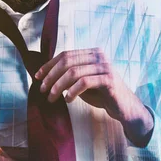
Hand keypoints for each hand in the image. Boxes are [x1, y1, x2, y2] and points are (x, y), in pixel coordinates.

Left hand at [35, 48, 153, 146]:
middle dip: (51, 76)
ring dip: (58, 86)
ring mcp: (105, 67)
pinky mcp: (109, 80)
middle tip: (43, 89)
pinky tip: (67, 99)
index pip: (65, 55)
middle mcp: (99, 56)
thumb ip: (69, 75)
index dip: (49, 65)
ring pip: (73, 72)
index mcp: (92, 53)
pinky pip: (84, 82)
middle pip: (67, 61)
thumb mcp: (82, 82)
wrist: (124, 107)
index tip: (37, 77)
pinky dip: (72, 91)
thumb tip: (44, 75)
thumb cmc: (101, 94)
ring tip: (52, 97)